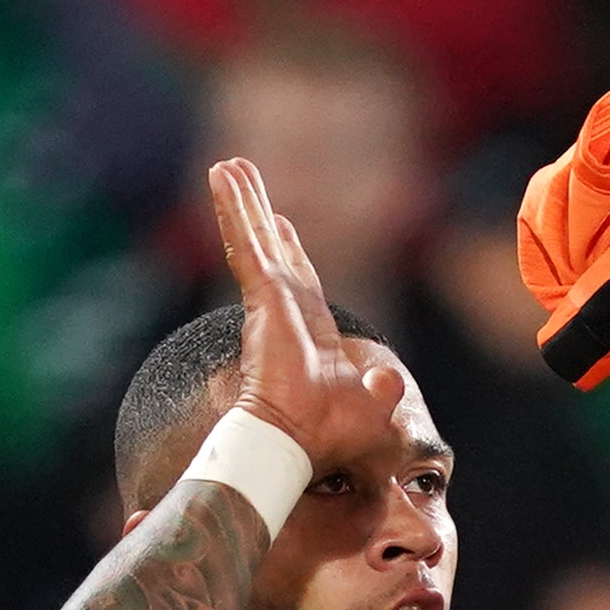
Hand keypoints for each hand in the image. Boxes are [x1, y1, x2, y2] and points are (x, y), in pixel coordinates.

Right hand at [204, 157, 413, 473]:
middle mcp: (286, 313)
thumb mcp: (371, 410)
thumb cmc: (329, 437)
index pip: (300, 282)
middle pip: (273, 250)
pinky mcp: (262, 295)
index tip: (283, 224)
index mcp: (310, 336)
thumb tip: (388, 379)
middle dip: (259, 213)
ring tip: (227, 166)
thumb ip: (381, 391)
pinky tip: (221, 177)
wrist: (297, 443)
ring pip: (256, 238)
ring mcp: (271, 303)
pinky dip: (234, 210)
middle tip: (243, 178)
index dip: (291, 251)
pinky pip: (247, 243)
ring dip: (242, 201)